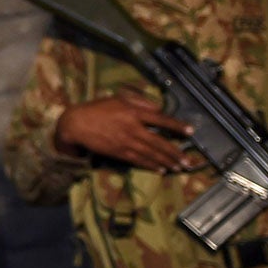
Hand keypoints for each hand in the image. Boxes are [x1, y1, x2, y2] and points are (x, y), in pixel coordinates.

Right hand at [55, 92, 199, 172]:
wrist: (77, 124)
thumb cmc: (97, 109)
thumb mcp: (118, 98)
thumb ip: (139, 102)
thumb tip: (158, 108)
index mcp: (133, 111)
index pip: (160, 119)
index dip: (176, 125)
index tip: (191, 131)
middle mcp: (132, 127)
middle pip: (159, 142)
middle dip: (175, 152)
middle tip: (188, 161)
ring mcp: (126, 141)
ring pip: (151, 154)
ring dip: (167, 161)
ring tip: (179, 167)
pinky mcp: (119, 153)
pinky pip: (139, 160)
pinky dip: (151, 165)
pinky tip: (161, 169)